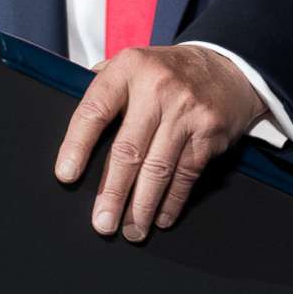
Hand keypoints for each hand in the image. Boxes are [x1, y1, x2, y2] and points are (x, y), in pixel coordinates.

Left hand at [55, 44, 266, 240]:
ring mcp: (187, 111)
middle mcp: (157, 89)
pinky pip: (187, 174)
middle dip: (113, 192)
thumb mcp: (131, 64)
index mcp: (128, 69)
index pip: (95, 110)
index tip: (66, 175)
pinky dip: (172, 201)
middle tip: (102, 222)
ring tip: (131, 229)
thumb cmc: (165, 72)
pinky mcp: (210, 132)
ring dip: (142, 206)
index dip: (78, 145)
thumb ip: (102, 87)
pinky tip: (160, 217)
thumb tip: (70, 123)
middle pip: (129, 149)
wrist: (225, 67)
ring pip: (159, 168)